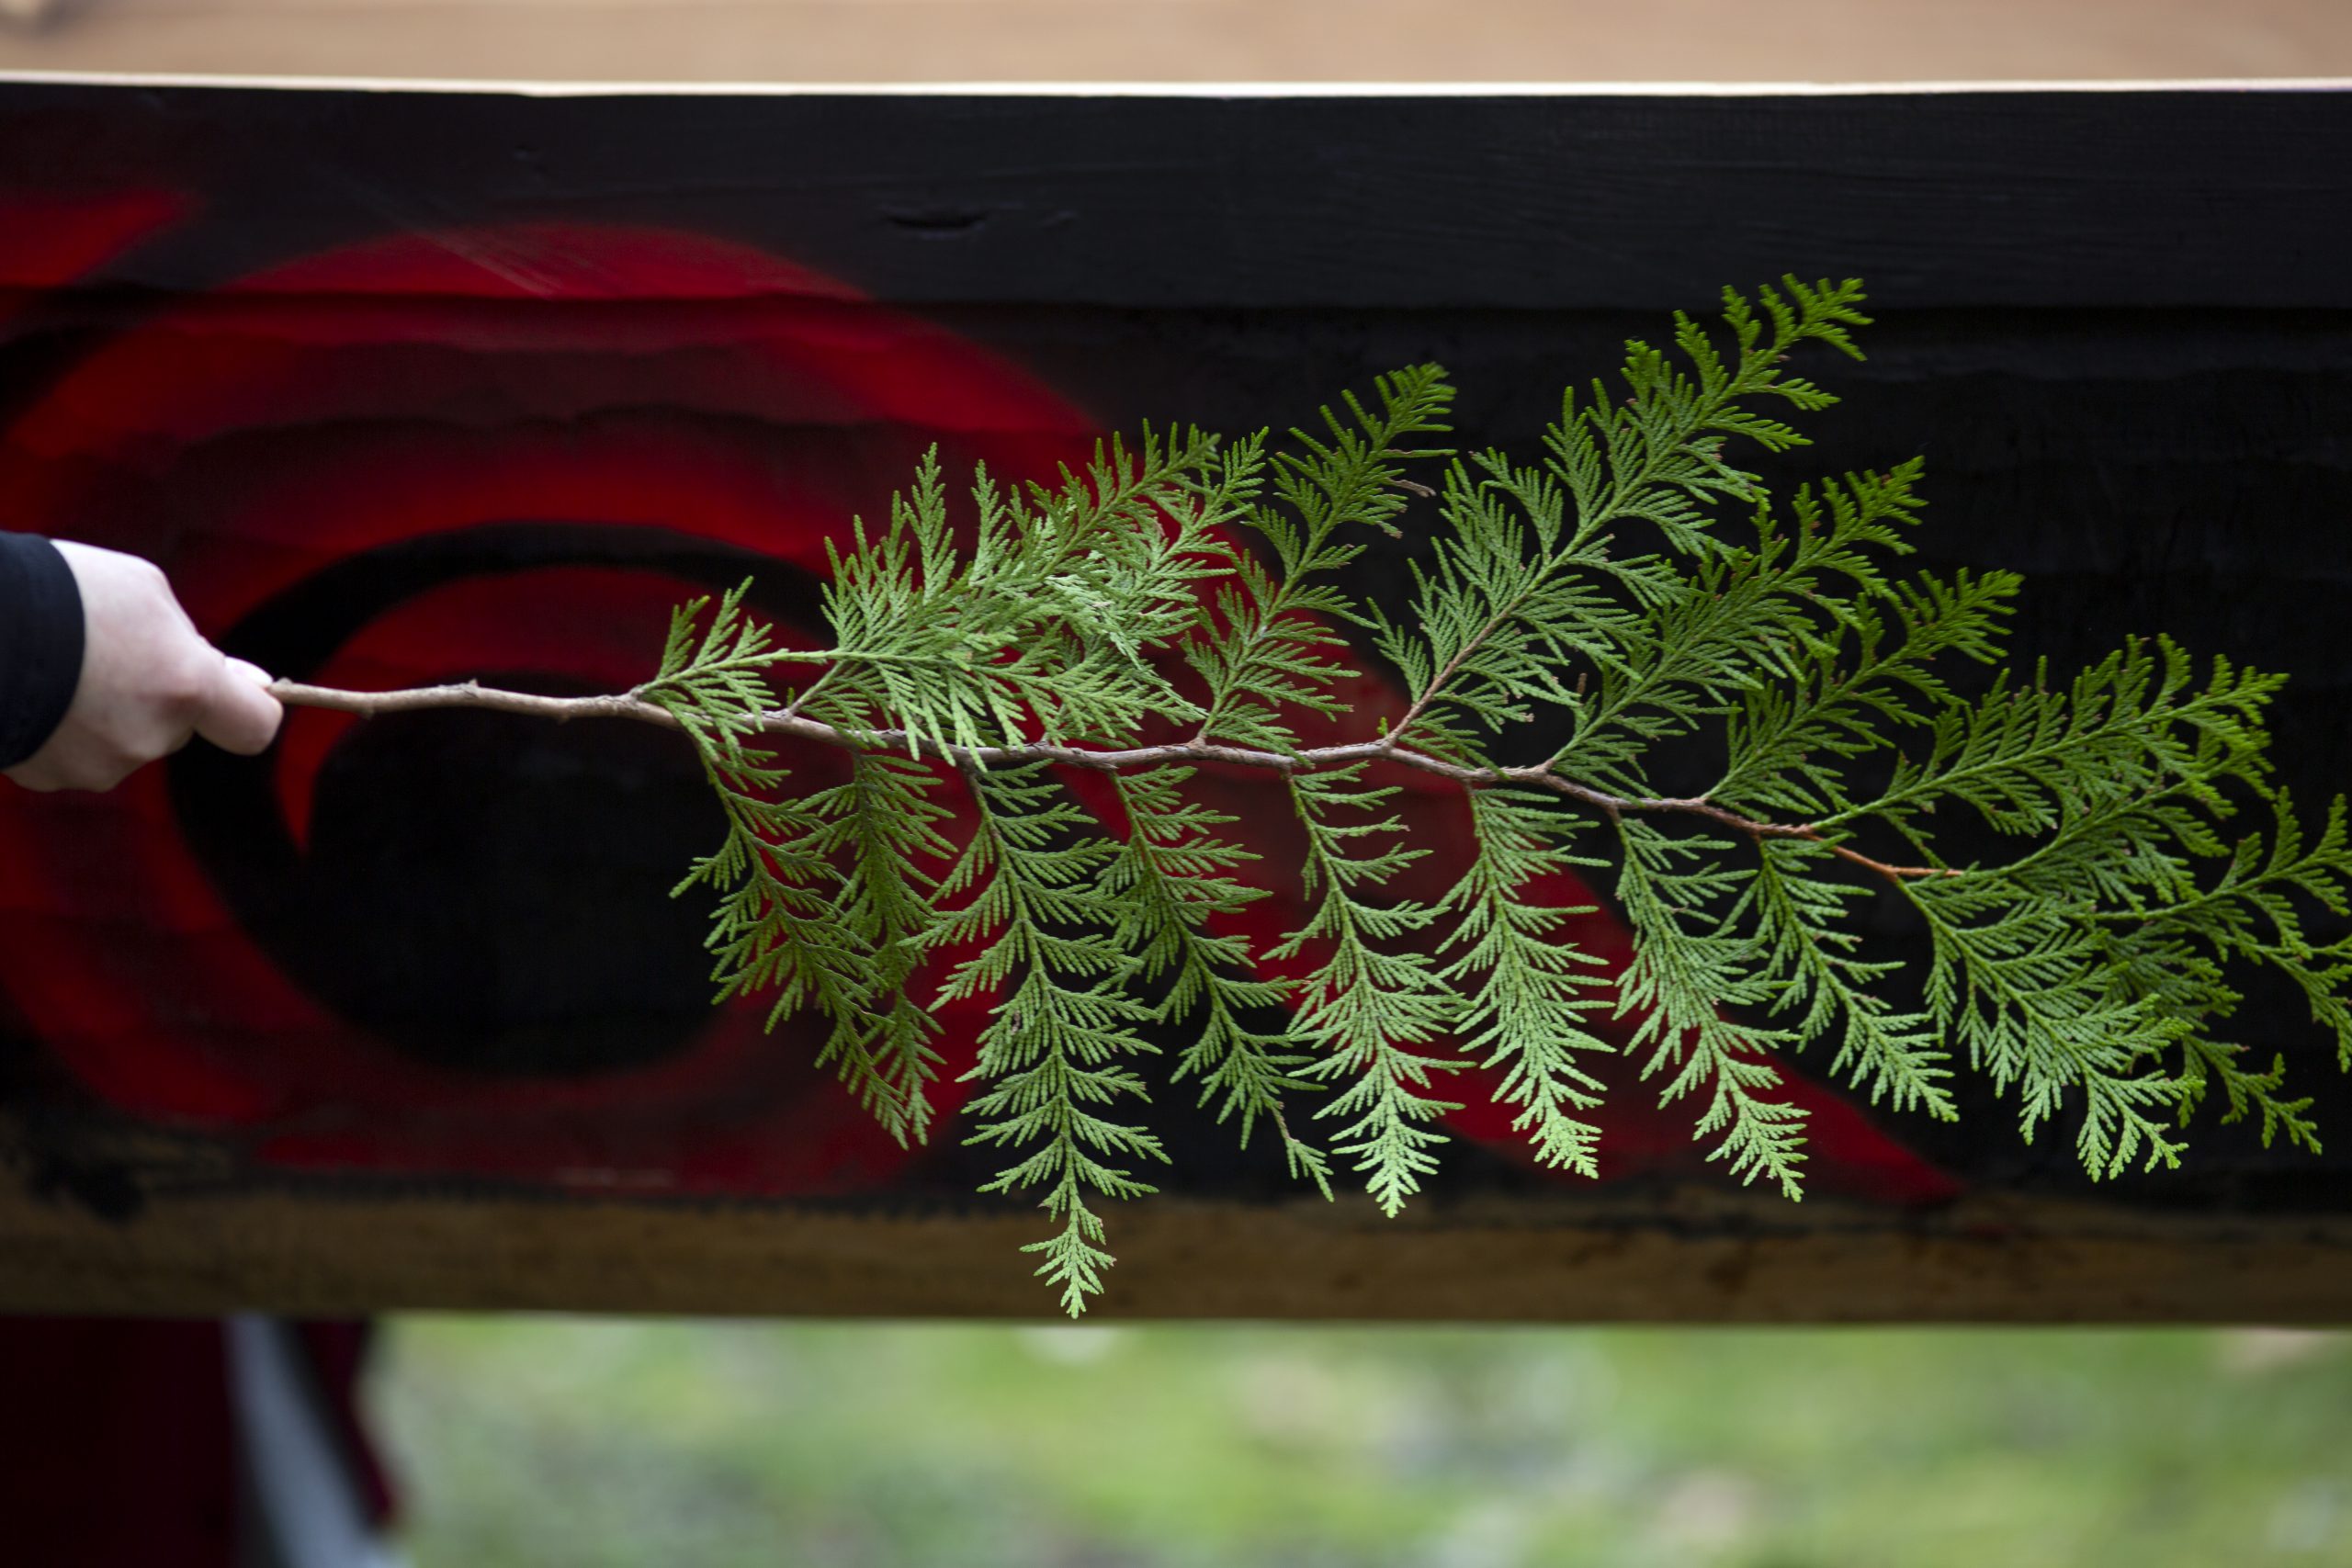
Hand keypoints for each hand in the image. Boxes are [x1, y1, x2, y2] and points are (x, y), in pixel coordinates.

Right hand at [3, 541, 282, 791]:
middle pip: (176, 728)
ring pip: (121, 742)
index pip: (254, 727)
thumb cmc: (61, 592)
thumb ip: (195, 643)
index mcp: (186, 687)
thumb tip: (243, 680)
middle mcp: (148, 738)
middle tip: (109, 651)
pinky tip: (33, 691)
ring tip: (61, 666)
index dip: (248, 707)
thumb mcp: (145, 593)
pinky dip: (59, 729)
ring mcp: (95, 765)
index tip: (236, 688)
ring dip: (102, 712)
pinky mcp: (45, 778)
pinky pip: (71, 754)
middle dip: (156, 696)